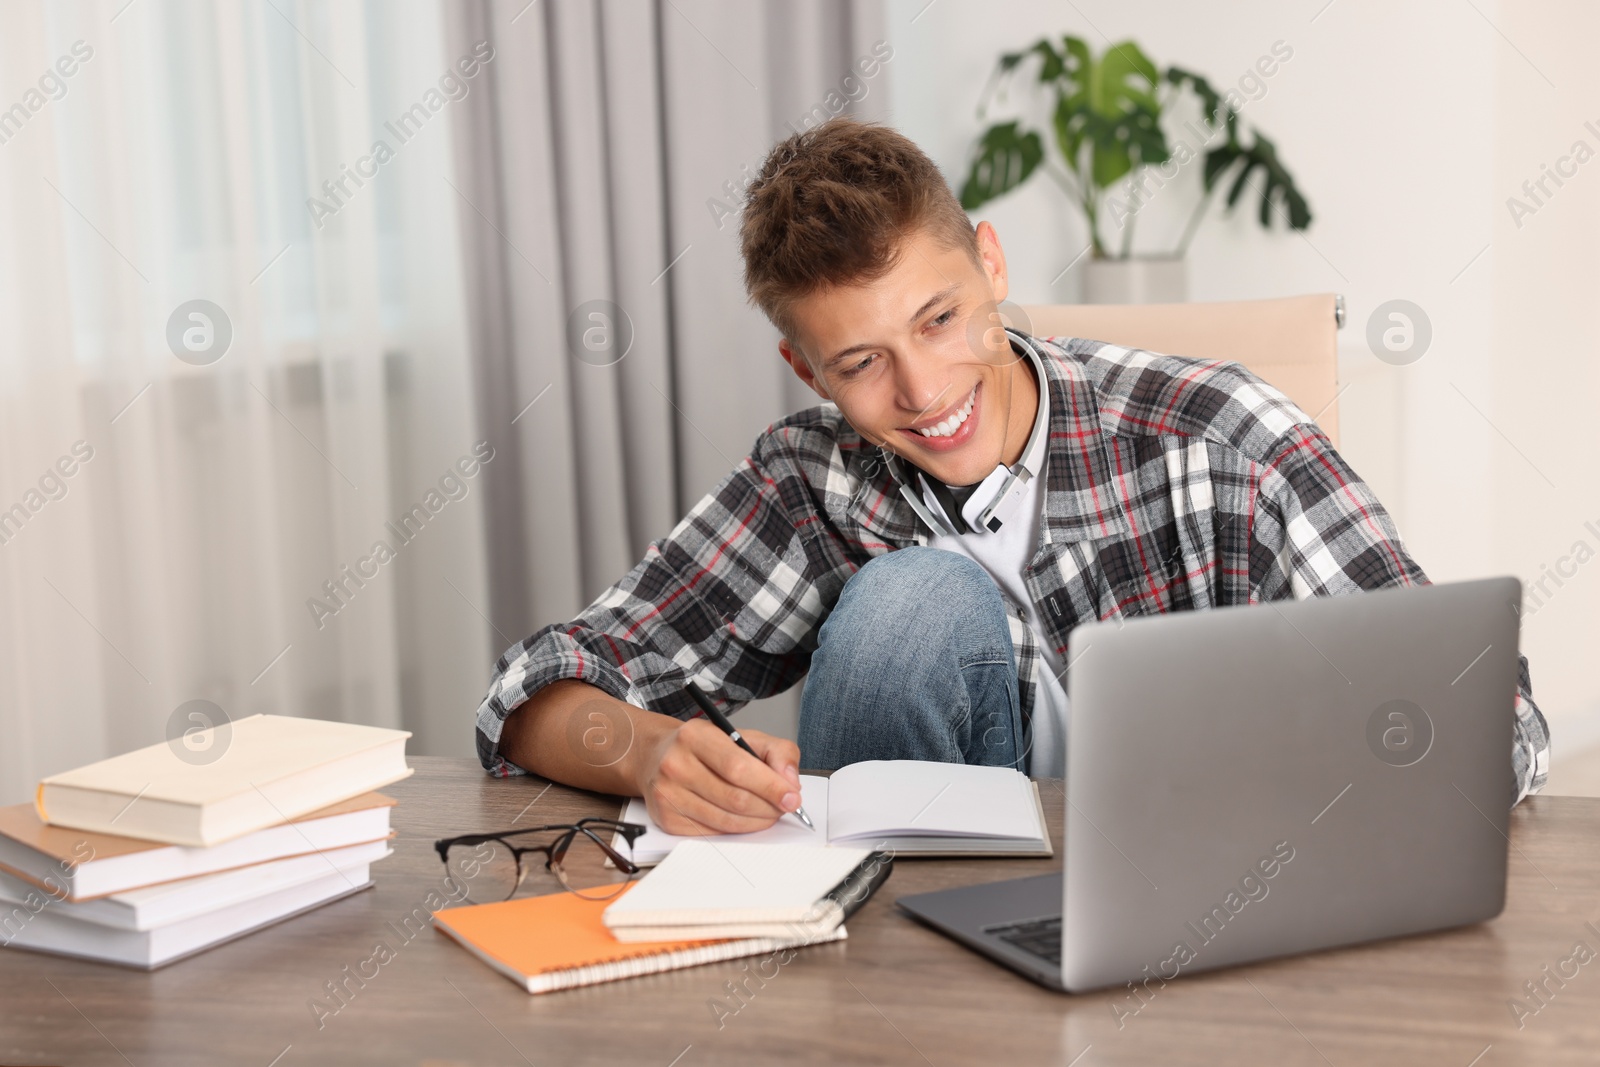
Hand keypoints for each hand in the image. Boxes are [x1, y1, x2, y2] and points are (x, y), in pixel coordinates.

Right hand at [636, 718, 802, 835]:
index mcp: (695, 736)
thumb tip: (790, 782)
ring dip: (756, 821)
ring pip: (726, 820)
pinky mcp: (666, 818)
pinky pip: (712, 832)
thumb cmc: (705, 746)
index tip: (792, 798)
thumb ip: (776, 752)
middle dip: (768, 807)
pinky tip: (743, 817)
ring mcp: (667, 793)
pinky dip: (736, 829)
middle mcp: (676, 764)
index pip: (739, 767)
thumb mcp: (742, 735)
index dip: (770, 786)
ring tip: (768, 812)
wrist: (658, 755)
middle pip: (735, 798)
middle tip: (783, 806)